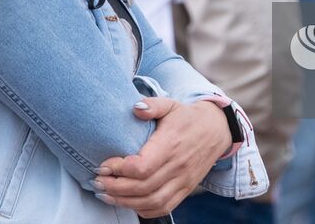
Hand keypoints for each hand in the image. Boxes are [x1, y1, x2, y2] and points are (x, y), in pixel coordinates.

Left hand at [94, 98, 232, 216]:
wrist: (216, 130)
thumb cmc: (187, 118)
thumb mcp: (171, 104)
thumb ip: (153, 105)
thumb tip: (135, 108)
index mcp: (171, 144)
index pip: (142, 167)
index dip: (119, 170)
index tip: (103, 165)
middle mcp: (178, 166)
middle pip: (142, 187)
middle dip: (115, 188)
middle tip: (98, 182)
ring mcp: (183, 181)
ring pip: (151, 201)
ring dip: (125, 202)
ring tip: (106, 195)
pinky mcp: (185, 189)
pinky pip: (163, 207)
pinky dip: (143, 210)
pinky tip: (127, 203)